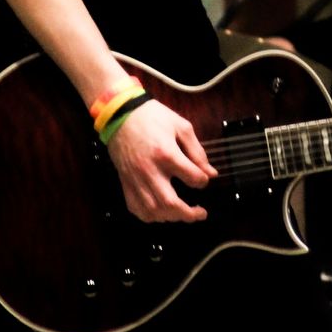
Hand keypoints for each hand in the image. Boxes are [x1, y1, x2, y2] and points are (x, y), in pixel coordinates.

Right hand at [105, 99, 217, 222]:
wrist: (120, 114)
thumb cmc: (153, 117)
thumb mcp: (181, 126)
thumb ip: (197, 151)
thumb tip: (210, 173)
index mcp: (166, 153)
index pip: (191, 177)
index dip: (202, 181)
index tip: (204, 179)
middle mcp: (149, 170)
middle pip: (170, 203)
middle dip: (189, 214)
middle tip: (201, 214)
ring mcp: (135, 179)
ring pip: (153, 210)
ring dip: (171, 217)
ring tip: (182, 214)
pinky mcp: (125, 183)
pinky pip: (136, 208)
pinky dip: (150, 216)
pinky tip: (161, 213)